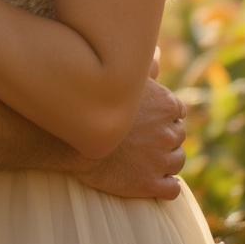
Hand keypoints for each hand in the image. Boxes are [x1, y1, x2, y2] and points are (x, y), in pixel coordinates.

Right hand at [73, 64, 186, 200]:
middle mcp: (168, 132)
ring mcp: (161, 160)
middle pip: (178, 136)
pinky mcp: (151, 184)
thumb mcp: (119, 76)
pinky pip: (172, 189)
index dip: (162, 114)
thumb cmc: (90, 102)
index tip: (145, 118)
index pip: (177, 111)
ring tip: (143, 157)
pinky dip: (166, 185)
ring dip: (165, 160)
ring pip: (177, 161)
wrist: (66, 138)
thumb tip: (157, 54)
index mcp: (165, 104)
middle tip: (141, 137)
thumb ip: (143, 65)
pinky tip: (152, 179)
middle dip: (163, 136)